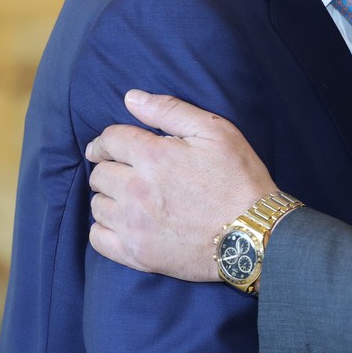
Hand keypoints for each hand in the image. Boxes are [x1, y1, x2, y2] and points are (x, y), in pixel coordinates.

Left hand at [87, 90, 277, 280]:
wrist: (253, 234)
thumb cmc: (239, 179)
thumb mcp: (217, 131)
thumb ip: (171, 110)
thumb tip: (131, 98)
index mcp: (153, 155)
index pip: (109, 140)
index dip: (107, 140)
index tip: (109, 146)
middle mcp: (136, 189)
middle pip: (99, 174)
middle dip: (111, 168)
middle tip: (128, 172)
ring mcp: (133, 224)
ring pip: (98, 205)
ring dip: (110, 197)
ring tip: (131, 197)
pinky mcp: (135, 253)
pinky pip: (98, 238)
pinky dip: (105, 228)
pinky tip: (124, 223)